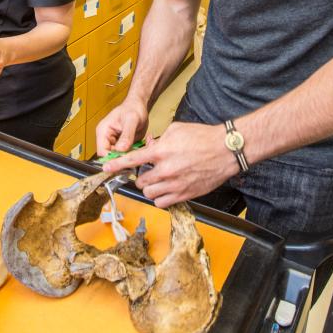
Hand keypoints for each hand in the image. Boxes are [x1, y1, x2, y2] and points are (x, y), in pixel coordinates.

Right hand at [95, 98, 148, 154]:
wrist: (139, 106)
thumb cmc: (133, 108)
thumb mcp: (131, 120)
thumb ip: (127, 135)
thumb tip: (121, 149)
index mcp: (103, 131)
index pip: (102, 151)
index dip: (112, 158)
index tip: (124, 159)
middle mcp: (106, 138)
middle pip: (110, 156)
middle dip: (121, 158)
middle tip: (134, 156)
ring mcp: (114, 142)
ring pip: (118, 157)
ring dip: (128, 156)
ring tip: (138, 150)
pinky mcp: (122, 144)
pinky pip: (125, 154)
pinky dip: (132, 154)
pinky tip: (139, 148)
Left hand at [102, 122, 238, 207]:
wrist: (226, 150)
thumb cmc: (203, 137)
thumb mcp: (176, 130)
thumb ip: (159, 140)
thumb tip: (149, 145)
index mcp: (162, 151)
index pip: (132, 160)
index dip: (116, 165)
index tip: (105, 169)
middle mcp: (166, 170)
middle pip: (140, 181)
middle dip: (141, 177)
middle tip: (148, 171)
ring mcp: (175, 184)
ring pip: (149, 194)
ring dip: (149, 188)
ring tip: (157, 181)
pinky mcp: (185, 194)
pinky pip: (162, 203)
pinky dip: (160, 198)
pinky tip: (166, 190)